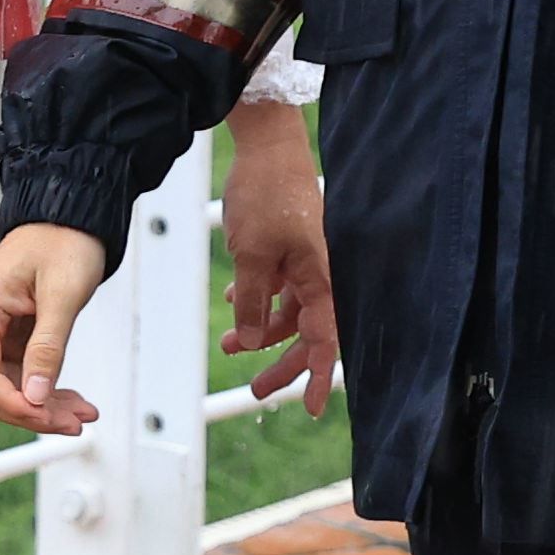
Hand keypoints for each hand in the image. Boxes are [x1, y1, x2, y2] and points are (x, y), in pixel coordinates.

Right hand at [0, 222, 111, 433]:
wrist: (71, 216)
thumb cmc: (64, 241)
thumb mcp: (62, 294)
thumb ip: (47, 347)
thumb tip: (35, 397)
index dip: (11, 403)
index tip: (46, 416)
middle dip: (31, 411)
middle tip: (74, 423)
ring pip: (10, 385)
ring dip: (44, 406)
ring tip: (82, 414)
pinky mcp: (12, 334)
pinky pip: (24, 372)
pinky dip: (48, 389)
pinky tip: (73, 399)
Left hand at [221, 100, 337, 405]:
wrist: (267, 145)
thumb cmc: (266, 196)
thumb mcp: (252, 255)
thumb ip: (252, 302)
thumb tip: (248, 342)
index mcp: (322, 277)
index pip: (326, 338)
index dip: (318, 376)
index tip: (311, 409)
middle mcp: (321, 273)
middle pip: (308, 332)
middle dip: (282, 362)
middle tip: (256, 391)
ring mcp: (307, 261)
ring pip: (289, 311)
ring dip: (260, 329)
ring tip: (228, 346)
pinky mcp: (293, 248)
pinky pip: (280, 286)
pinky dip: (258, 298)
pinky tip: (233, 297)